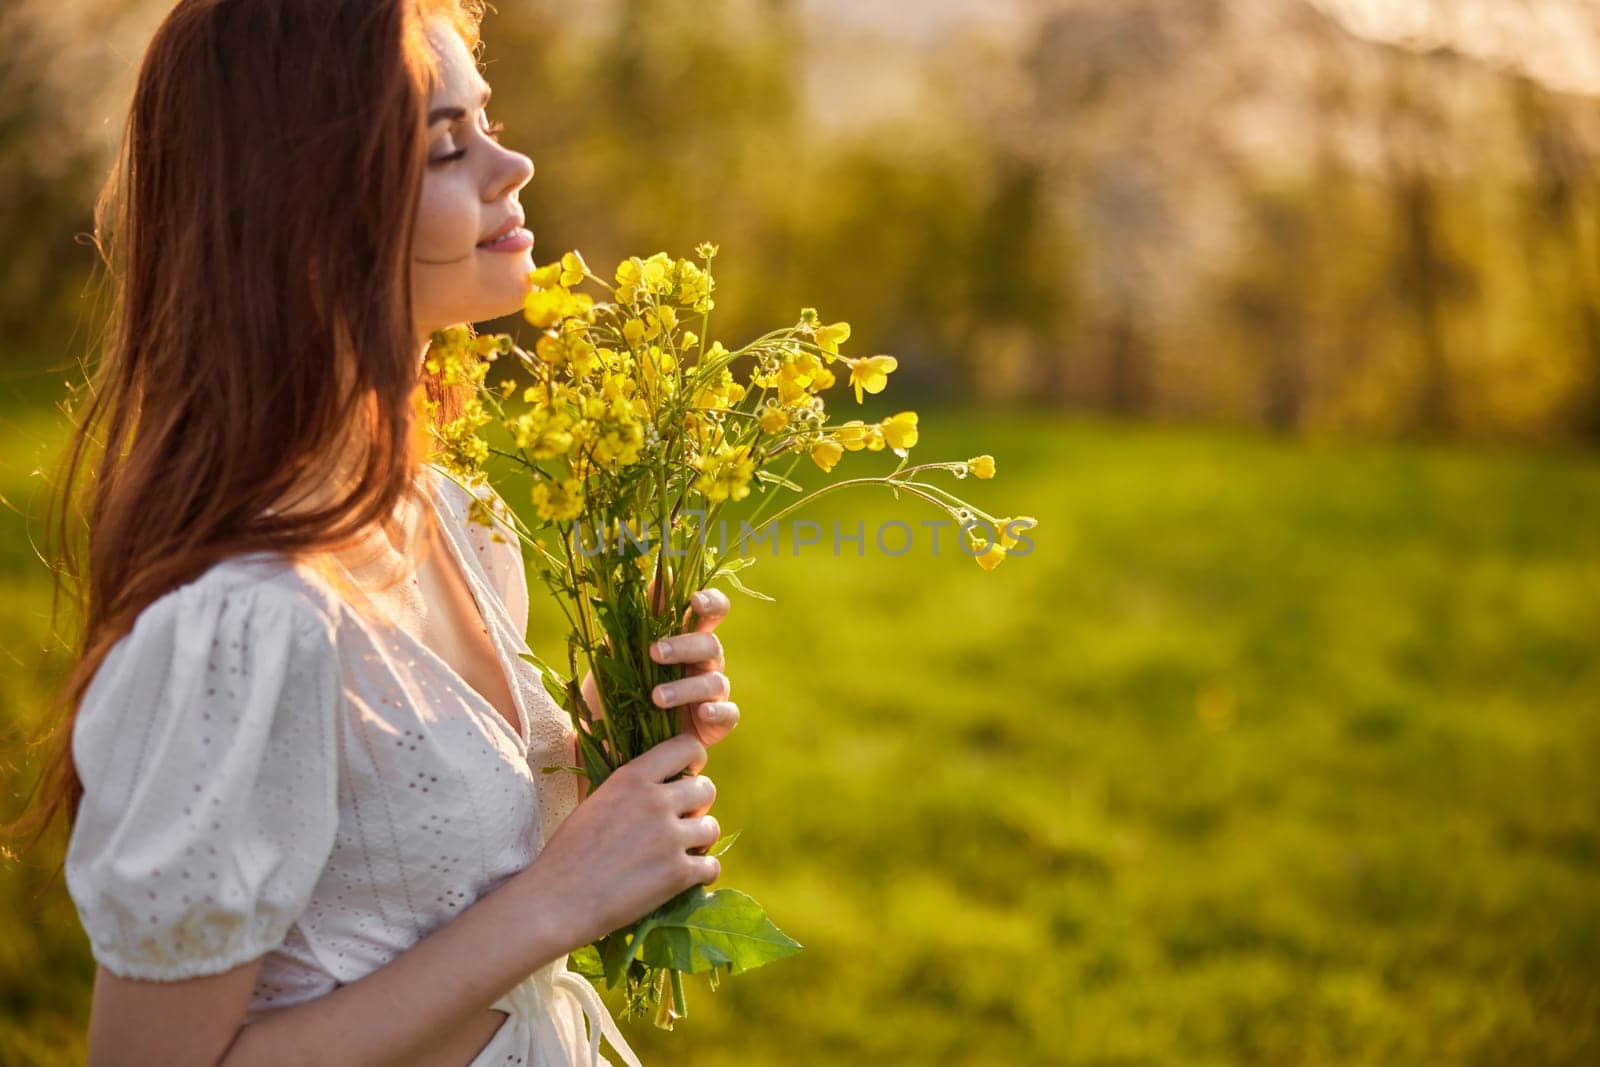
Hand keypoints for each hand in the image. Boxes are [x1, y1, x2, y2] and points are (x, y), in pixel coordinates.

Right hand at [527, 732, 719, 950]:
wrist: (556, 901)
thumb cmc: (568, 853)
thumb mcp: (596, 801)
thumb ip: (631, 788)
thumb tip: (661, 783)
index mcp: (633, 777)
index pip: (688, 746)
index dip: (694, 762)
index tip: (685, 778)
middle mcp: (656, 801)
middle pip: (706, 788)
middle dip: (697, 806)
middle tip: (679, 823)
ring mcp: (670, 837)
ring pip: (711, 828)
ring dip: (700, 840)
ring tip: (679, 852)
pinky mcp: (678, 874)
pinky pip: (712, 866)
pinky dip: (701, 872)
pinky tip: (683, 876)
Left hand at [574, 584, 738, 798]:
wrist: (607, 742)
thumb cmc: (617, 690)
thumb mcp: (620, 650)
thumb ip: (642, 615)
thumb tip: (659, 573)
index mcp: (685, 638)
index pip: (711, 611)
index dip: (710, 602)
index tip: (694, 602)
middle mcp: (703, 664)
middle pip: (711, 644)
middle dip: (684, 646)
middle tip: (654, 653)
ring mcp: (711, 694)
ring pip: (716, 681)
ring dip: (686, 686)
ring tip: (656, 697)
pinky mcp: (714, 725)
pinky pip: (729, 714)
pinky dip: (718, 711)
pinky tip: (701, 713)